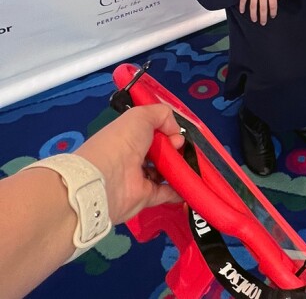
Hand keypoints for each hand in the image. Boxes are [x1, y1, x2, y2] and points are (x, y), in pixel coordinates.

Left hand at [76, 104, 184, 223]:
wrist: (105, 179)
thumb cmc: (121, 142)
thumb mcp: (141, 116)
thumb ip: (162, 115)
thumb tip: (176, 134)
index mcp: (129, 137)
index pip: (152, 132)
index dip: (168, 131)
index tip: (177, 135)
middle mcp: (133, 156)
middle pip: (161, 152)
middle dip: (176, 149)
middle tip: (182, 149)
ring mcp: (140, 177)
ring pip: (165, 172)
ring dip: (180, 168)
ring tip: (192, 164)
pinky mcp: (146, 197)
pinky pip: (168, 192)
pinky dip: (181, 189)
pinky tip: (193, 183)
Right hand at [239, 0, 282, 24]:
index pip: (273, 6)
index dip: (273, 12)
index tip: (272, 16)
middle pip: (263, 9)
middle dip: (263, 17)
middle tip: (263, 23)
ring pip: (253, 7)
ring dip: (253, 15)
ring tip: (254, 20)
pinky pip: (243, 0)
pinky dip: (242, 6)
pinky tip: (242, 11)